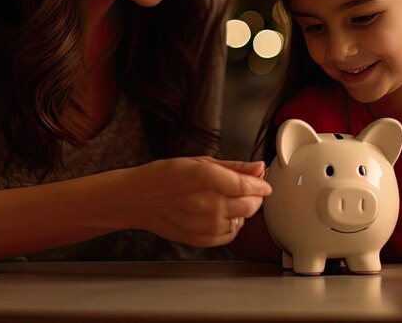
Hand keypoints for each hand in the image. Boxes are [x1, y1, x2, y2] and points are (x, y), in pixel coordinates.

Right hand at [127, 157, 270, 247]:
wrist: (137, 199)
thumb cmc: (164, 176)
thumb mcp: (198, 162)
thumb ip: (233, 167)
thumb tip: (258, 167)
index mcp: (205, 178)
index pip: (248, 185)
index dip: (261, 184)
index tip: (264, 182)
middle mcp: (206, 203)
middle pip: (250, 205)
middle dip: (254, 197)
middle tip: (248, 189)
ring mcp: (203, 224)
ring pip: (242, 220)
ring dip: (242, 211)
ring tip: (226, 200)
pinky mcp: (200, 240)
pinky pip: (230, 235)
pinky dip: (231, 224)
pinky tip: (219, 214)